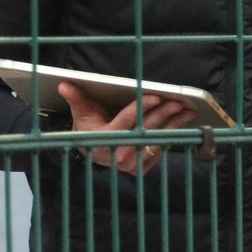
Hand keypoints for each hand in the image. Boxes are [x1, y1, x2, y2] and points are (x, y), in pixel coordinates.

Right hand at [58, 81, 195, 175]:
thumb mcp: (82, 114)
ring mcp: (132, 165)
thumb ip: (76, 98)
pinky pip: (160, 150)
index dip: (141, 108)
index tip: (156, 96)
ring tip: (188, 110)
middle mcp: (119, 154)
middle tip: (178, 101)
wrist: (93, 153)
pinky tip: (183, 123)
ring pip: (157, 140)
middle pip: (146, 131)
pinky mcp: (142, 169)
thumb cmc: (89, 129)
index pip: (126, 122)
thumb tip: (64, 83)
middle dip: (164, 114)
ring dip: (175, 125)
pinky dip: (173, 136)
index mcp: (105, 139)